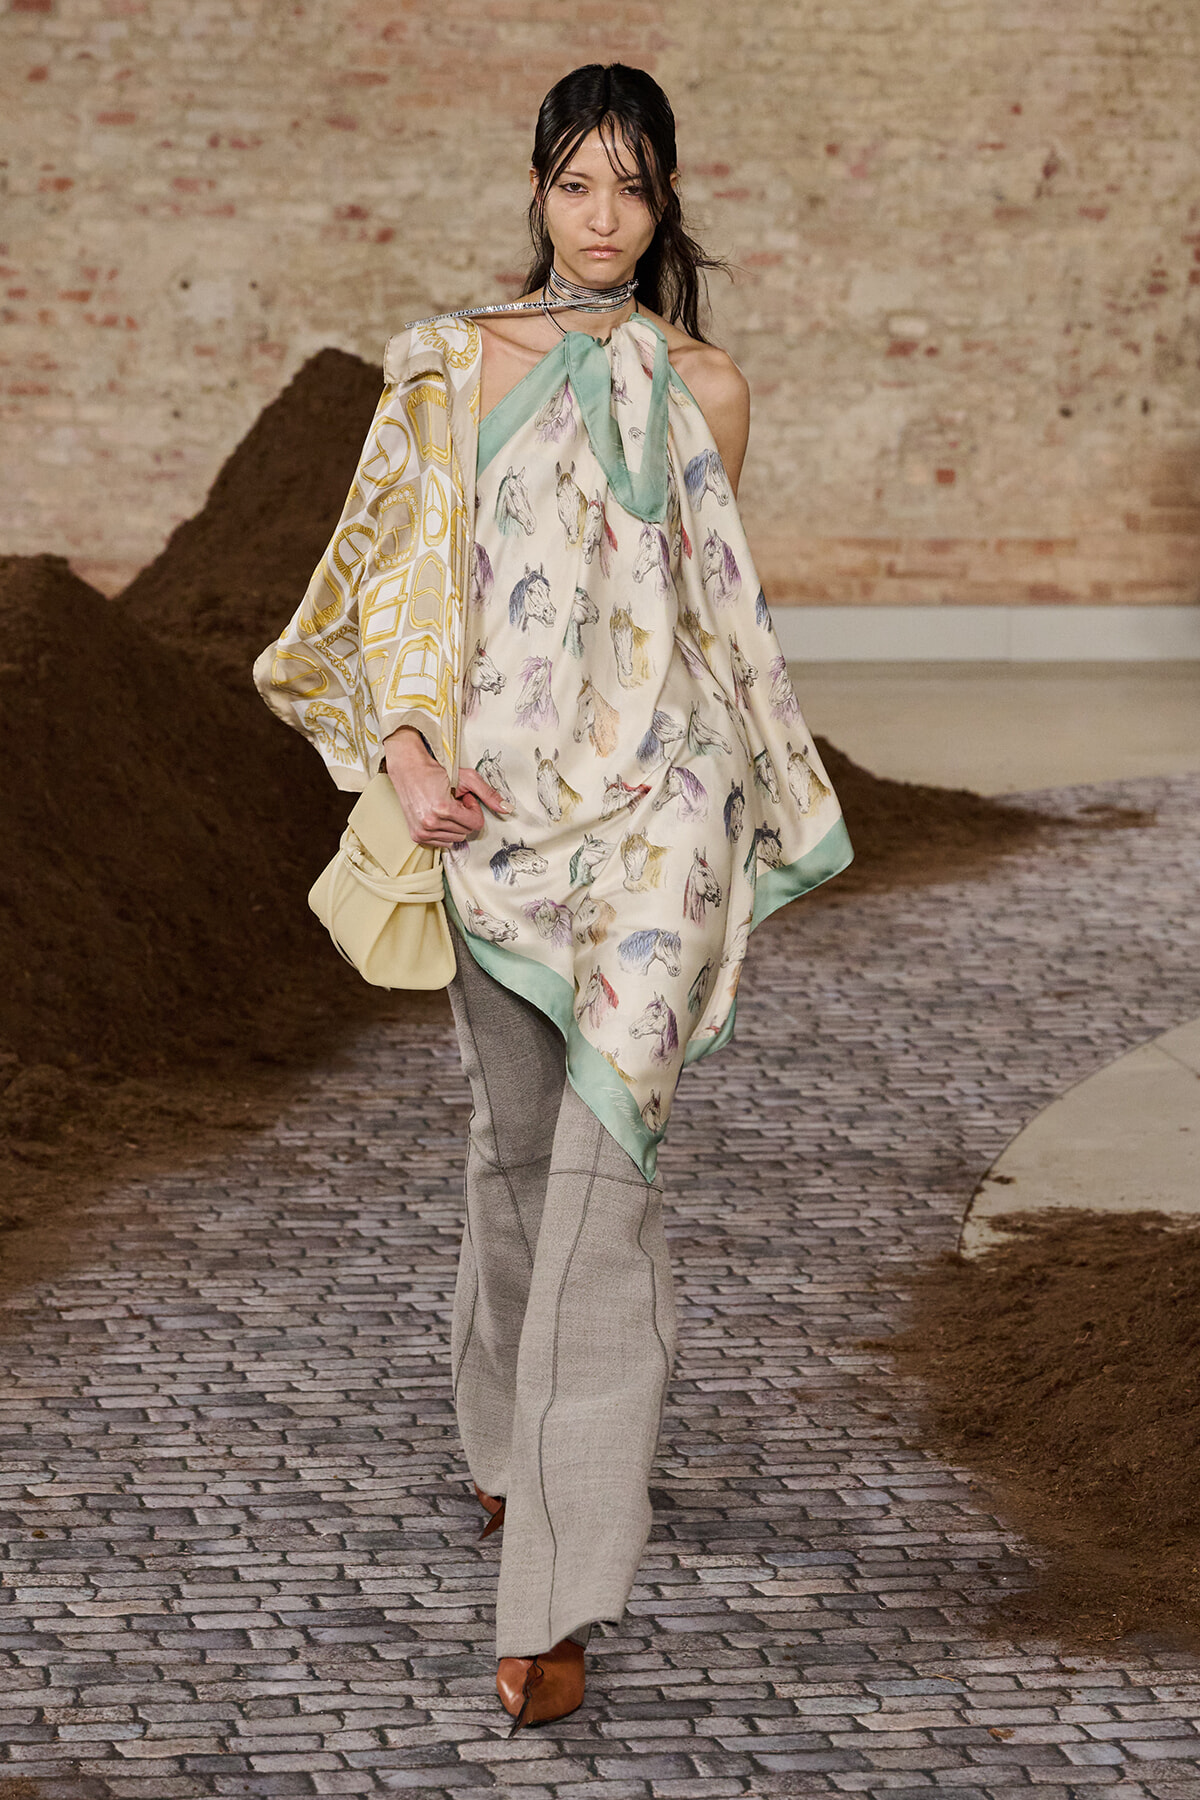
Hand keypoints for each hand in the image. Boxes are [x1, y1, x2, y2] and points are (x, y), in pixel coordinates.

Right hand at [383, 727, 512, 846]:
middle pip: (466, 833)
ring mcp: (422, 832)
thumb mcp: (467, 778)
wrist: (408, 769)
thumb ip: (488, 794)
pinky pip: (442, 843)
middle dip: (464, 817)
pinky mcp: (416, 836)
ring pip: (455, 840)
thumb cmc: (436, 771)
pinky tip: (438, 815)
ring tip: (445, 807)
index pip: (475, 824)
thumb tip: (507, 809)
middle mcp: (430, 824)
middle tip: (454, 801)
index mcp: (442, 810)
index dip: (473, 810)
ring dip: (455, 825)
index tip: (464, 798)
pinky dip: (444, 831)